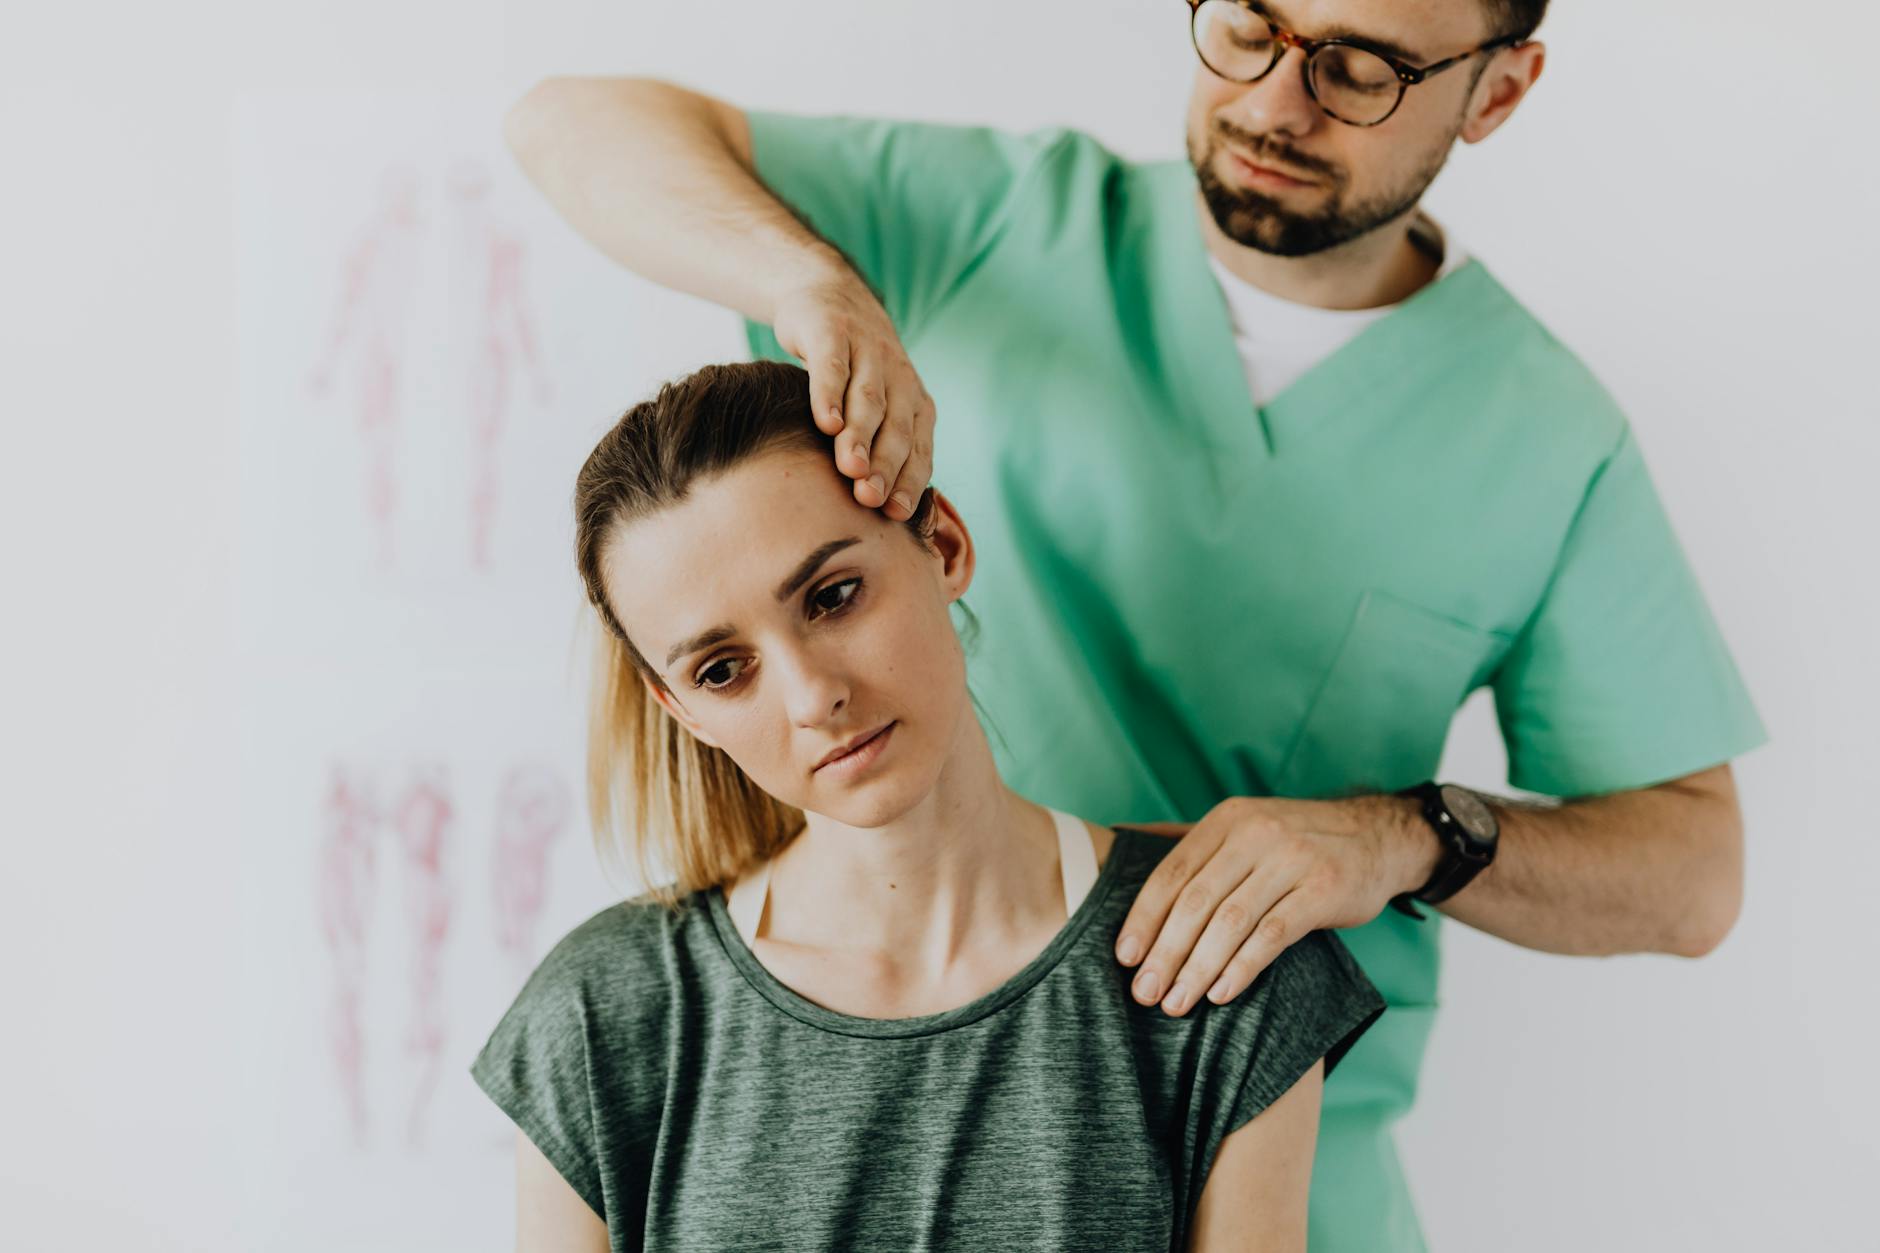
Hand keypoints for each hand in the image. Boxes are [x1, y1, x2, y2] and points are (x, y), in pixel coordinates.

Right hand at [770, 268, 935, 521]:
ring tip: (851, 468)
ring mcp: (867, 351)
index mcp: (914, 402)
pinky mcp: (833, 332)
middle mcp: (898, 377)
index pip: (917, 449)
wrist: (829, 295)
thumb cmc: (852, 372)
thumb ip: (877, 449)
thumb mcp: (873, 406)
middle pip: (895, 428)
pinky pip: (833, 366)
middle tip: (870, 499)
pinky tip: (825, 422)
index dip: (908, 481)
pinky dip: (831, 394)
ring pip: (868, 399)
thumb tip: (876, 514)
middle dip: (885, 465)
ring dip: (861, 435)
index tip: (896, 516)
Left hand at [1114, 795, 1436, 1015]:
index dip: (1144, 918)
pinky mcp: (1323, 889)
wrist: (1380, 836)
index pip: (1172, 873)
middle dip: (1165, 953)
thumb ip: (1190, 838)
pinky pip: (1272, 935)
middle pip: (1195, 901)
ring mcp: (1292, 860)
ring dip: (1197, 968)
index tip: (1125, 958)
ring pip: (1230, 922)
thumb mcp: (1245, 824)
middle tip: (1146, 994)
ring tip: (1176, 1003)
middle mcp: (1255, 834)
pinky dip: (1242, 967)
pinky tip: (1221, 993)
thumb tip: (1120, 839)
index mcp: (1227, 820)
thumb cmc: (1298, 840)